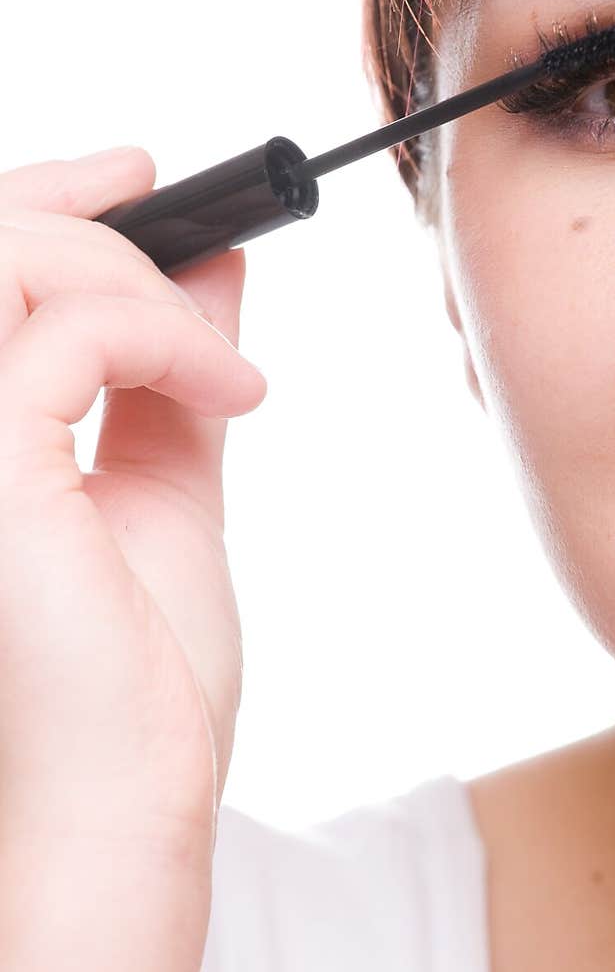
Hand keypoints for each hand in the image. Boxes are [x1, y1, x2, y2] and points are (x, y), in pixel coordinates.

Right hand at [0, 146, 266, 857]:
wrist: (131, 799)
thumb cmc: (137, 676)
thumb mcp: (164, 490)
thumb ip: (170, 375)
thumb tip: (209, 271)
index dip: (38, 195)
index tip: (135, 172)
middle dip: (80, 209)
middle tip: (172, 211)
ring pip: (7, 256)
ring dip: (134, 280)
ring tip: (220, 369)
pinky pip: (66, 333)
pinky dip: (166, 337)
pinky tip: (234, 397)